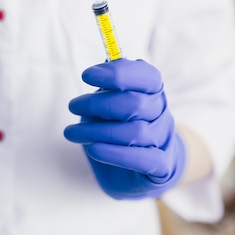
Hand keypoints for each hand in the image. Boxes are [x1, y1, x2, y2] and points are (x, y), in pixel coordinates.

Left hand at [64, 58, 185, 198]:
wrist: (137, 168)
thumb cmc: (118, 126)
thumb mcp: (110, 102)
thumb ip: (109, 86)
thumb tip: (103, 66)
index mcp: (152, 91)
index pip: (147, 76)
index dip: (118, 73)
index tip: (86, 76)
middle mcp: (161, 112)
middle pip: (135, 104)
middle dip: (98, 104)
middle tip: (73, 106)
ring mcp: (163, 139)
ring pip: (135, 132)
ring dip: (97, 131)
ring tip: (71, 133)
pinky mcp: (162, 166)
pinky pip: (143, 159)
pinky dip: (115, 154)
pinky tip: (93, 149)